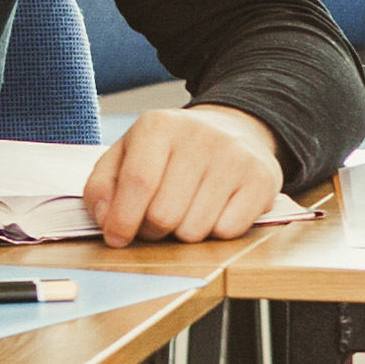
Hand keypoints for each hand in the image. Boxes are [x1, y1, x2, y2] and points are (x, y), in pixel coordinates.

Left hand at [85, 105, 281, 245]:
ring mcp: (235, 156)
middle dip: (153, 230)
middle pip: (164, 214)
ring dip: (184, 233)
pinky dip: (215, 231)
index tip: (117, 238)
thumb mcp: (127, 155)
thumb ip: (102, 186)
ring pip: (194, 230)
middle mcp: (200, 135)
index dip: (123, 219)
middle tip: (157, 221)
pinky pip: (227, 232)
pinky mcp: (262, 178)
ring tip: (187, 211)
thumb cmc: (171, 153)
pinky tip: (215, 210)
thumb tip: (106, 220)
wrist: (234, 130)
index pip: (138, 182)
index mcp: (159, 125)